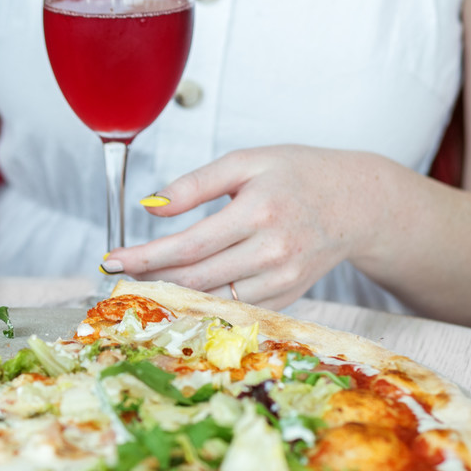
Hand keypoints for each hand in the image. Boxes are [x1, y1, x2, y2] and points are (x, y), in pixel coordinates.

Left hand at [105, 146, 378, 308]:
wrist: (358, 202)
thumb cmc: (299, 174)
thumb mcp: (247, 162)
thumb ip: (196, 184)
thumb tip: (150, 207)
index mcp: (259, 212)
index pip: (188, 246)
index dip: (144, 257)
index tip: (112, 260)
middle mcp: (272, 251)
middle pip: (195, 279)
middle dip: (149, 279)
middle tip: (119, 273)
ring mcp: (282, 280)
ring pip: (212, 300)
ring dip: (170, 295)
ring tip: (140, 282)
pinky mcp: (286, 297)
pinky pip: (235, 308)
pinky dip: (202, 304)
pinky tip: (178, 293)